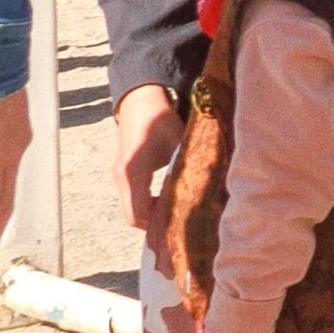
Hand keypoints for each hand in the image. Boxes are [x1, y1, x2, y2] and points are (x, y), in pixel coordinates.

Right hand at [114, 80, 183, 236]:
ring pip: (133, 210)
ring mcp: (119, 178)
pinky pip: (133, 201)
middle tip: (184, 230)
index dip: (158, 227)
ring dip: (153, 218)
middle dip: (156, 227)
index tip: (182, 229)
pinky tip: (170, 206)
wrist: (140, 102)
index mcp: (133, 170)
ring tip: (179, 220)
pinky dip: (149, 207)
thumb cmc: (161, 119)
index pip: (138, 214)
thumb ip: (190, 166)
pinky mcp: (123, 176)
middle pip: (134, 217)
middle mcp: (121, 178)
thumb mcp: (180, 142)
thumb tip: (214, 187)